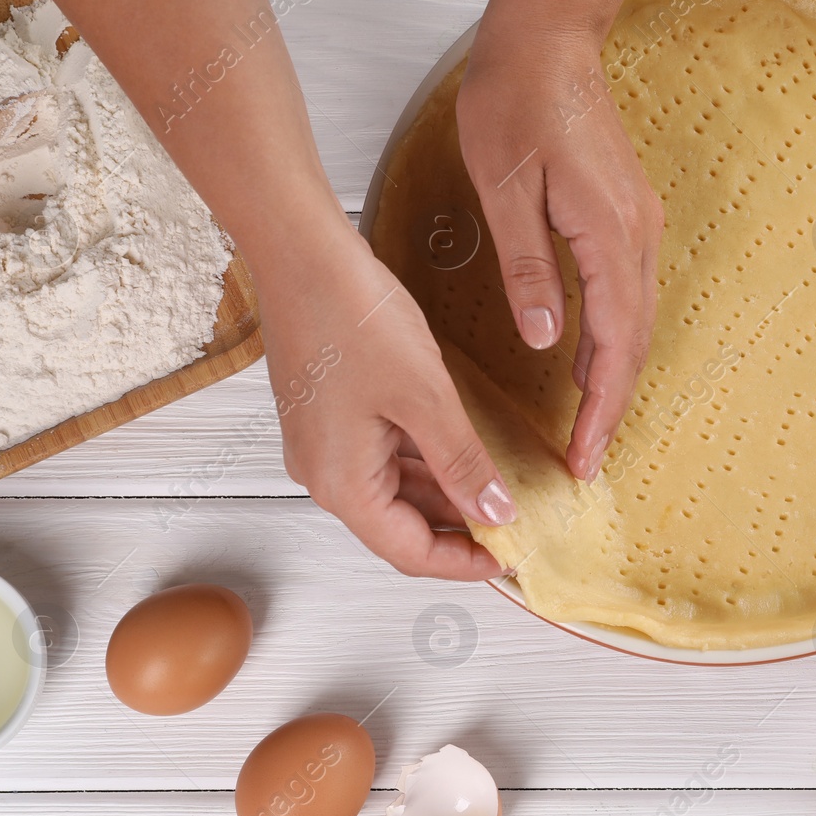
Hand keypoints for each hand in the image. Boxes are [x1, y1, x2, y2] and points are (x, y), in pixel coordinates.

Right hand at [260, 223, 513, 579]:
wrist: (301, 252)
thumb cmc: (349, 315)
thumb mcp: (425, 396)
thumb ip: (462, 462)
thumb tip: (495, 512)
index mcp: (340, 482)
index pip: (409, 552)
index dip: (463, 563)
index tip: (509, 557)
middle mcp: (323, 473)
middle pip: (399, 527)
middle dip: (457, 530)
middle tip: (514, 523)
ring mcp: (323, 444)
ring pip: (393, 492)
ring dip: (444, 494)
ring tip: (497, 489)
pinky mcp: (329, 415)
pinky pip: (383, 457)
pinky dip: (424, 462)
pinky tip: (461, 450)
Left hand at [456, 28, 662, 480]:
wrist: (547, 37)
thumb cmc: (516, 98)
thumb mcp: (505, 187)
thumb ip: (528, 266)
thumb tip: (545, 338)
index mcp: (608, 232)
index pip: (615, 342)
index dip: (601, 406)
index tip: (584, 456)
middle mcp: (635, 234)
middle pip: (635, 342)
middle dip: (613, 407)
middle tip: (585, 463)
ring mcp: (636, 224)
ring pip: (636, 321)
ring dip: (615, 377)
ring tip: (588, 428)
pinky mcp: (624, 214)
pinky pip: (627, 294)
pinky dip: (613, 339)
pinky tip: (588, 361)